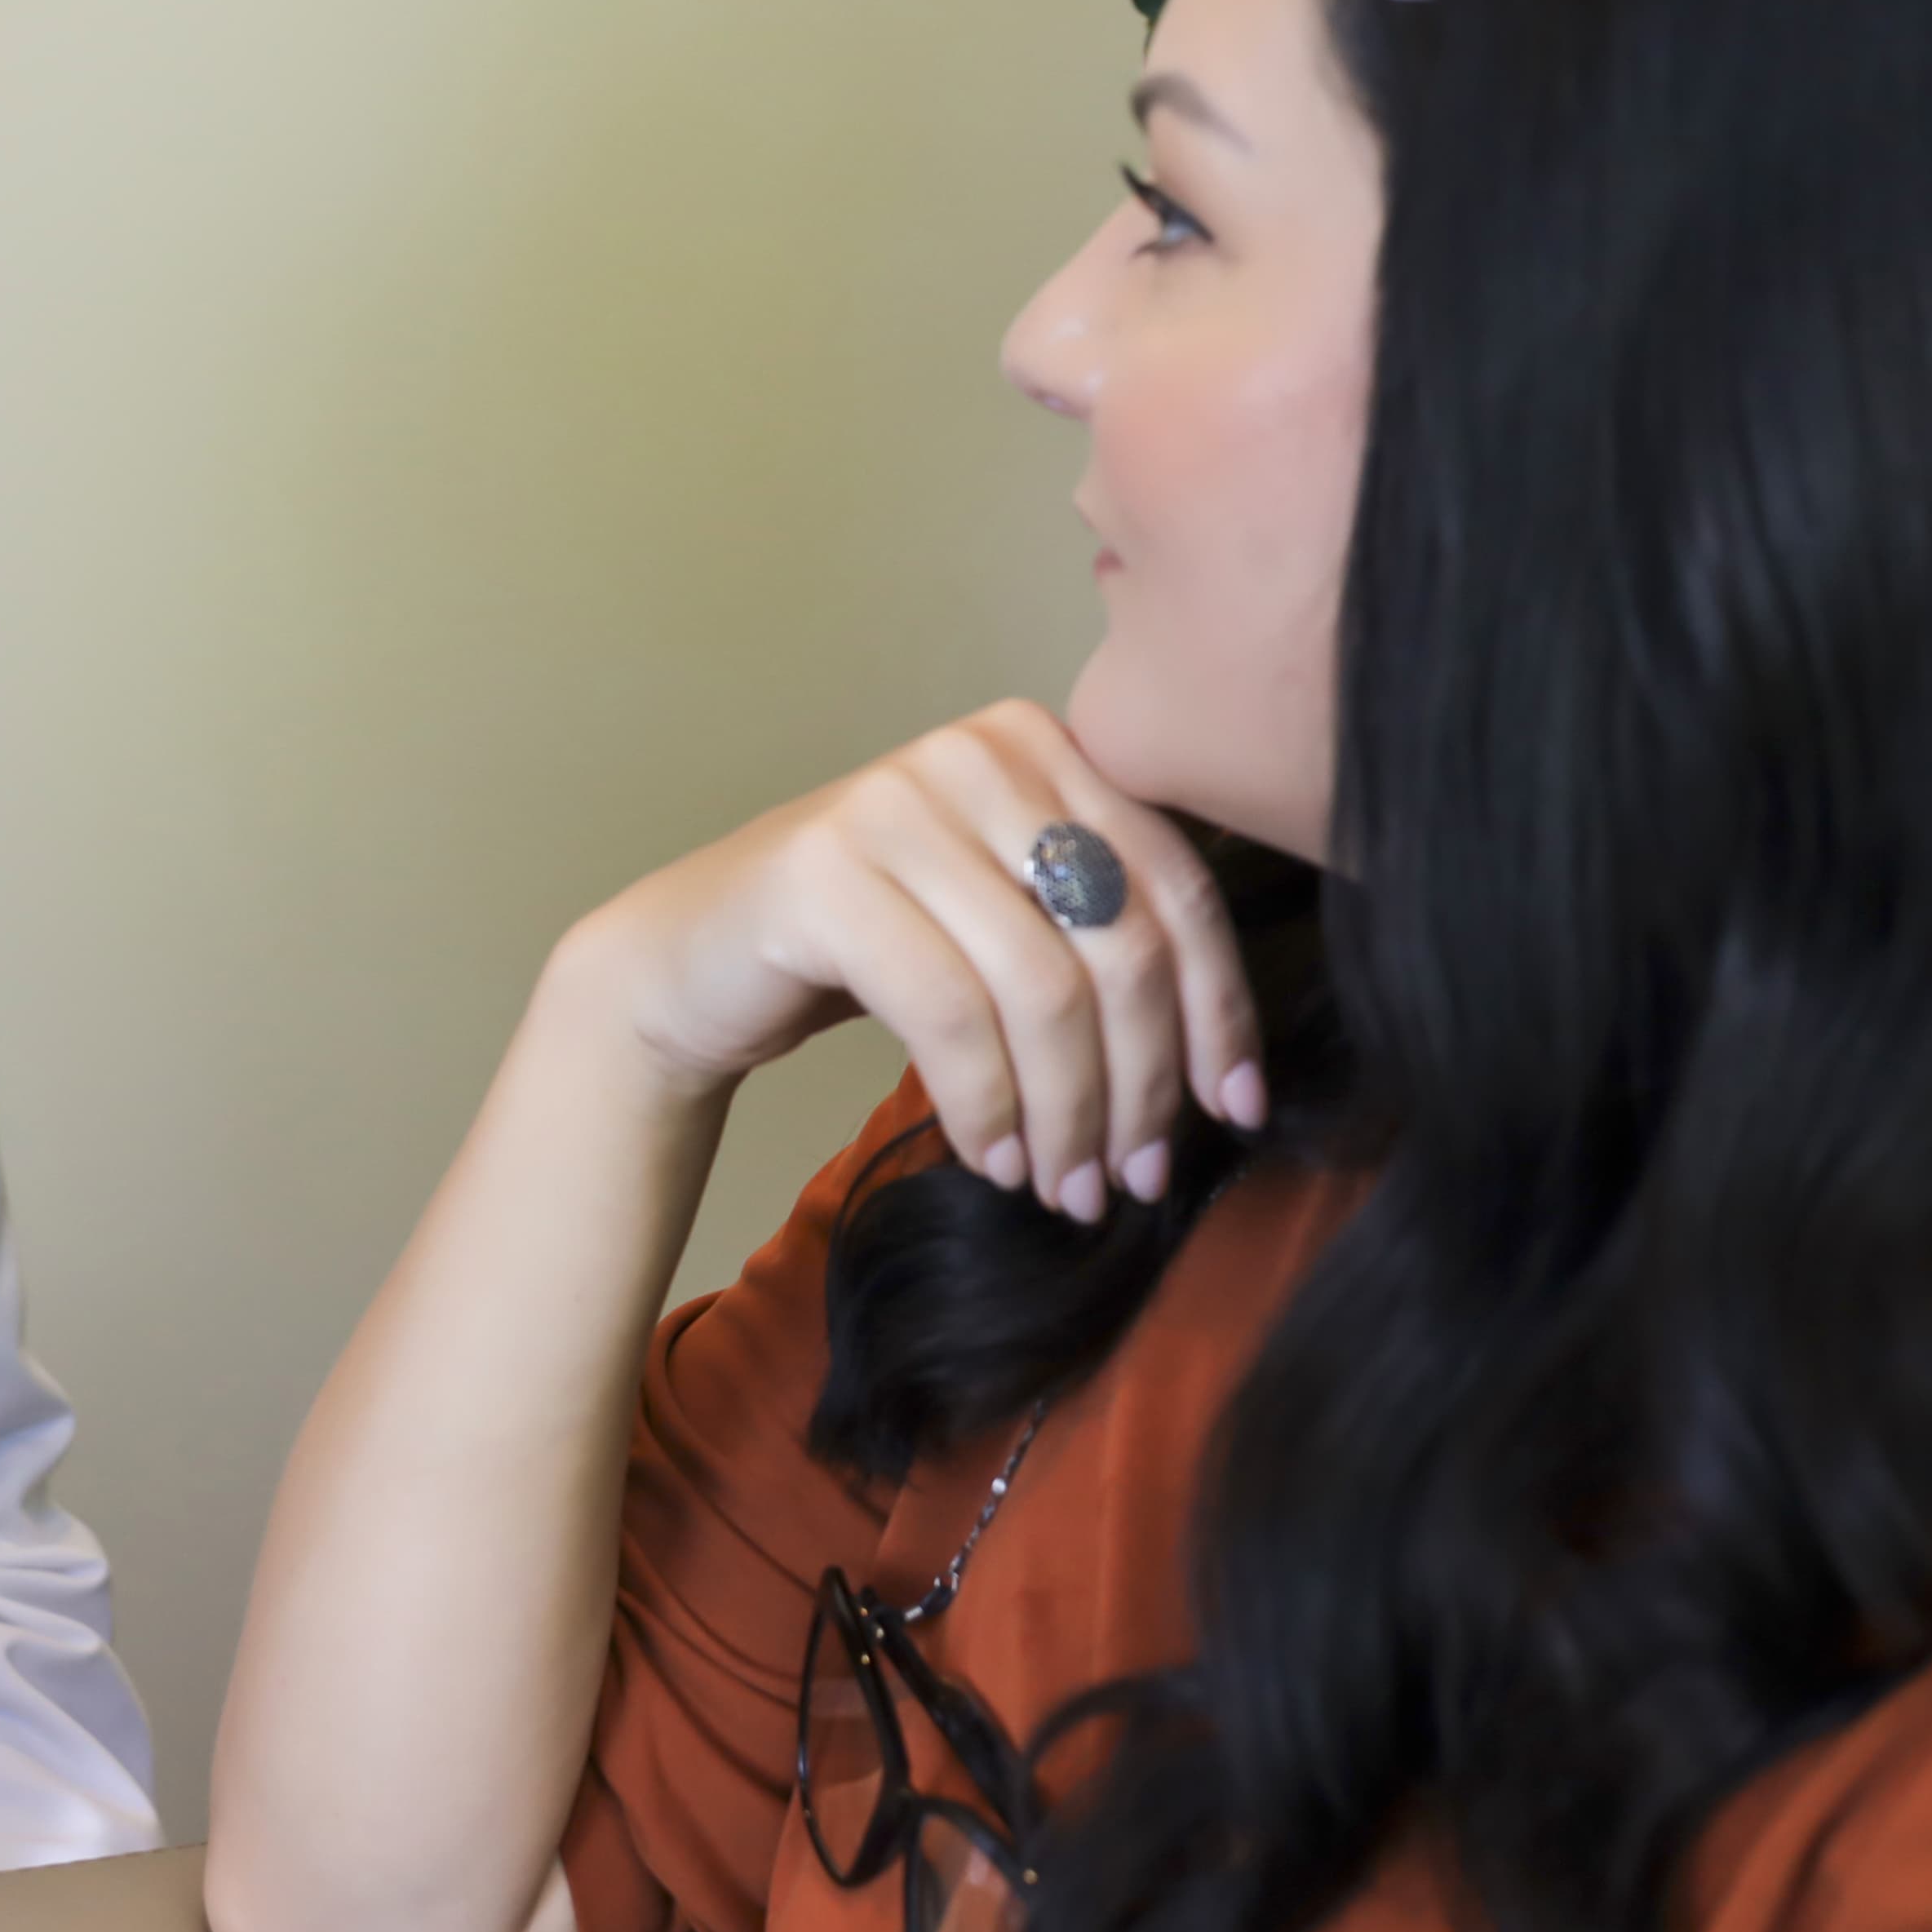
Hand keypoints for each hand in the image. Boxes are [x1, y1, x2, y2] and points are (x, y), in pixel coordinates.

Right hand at [564, 702, 1260, 1220]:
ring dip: (1067, 1114)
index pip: (1178, 885)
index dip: (1220, 1010)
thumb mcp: (1008, 922)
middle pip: (1122, 943)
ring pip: (1043, 989)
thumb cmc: (874, 950)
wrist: (696, 956)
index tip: (1235, 1111)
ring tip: (1064, 1187)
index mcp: (1047, 744)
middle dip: (1142, 1083)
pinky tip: (993, 1158)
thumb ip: (1102, 938)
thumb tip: (1226, 1070)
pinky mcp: (826, 873)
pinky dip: (986, 1104)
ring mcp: (897, 802)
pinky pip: (949, 1013)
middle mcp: (979, 751)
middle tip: (1135, 1178)